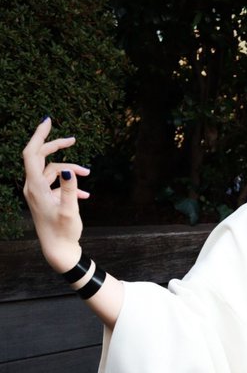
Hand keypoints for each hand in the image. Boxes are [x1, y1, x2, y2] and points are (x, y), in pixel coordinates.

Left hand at [23, 117, 90, 271]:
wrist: (59, 251)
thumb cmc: (64, 232)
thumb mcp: (70, 211)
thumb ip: (69, 189)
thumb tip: (69, 169)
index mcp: (35, 187)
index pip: (32, 153)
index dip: (39, 135)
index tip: (48, 121)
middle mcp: (33, 188)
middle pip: (41, 158)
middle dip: (57, 147)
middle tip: (73, 139)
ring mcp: (38, 193)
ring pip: (53, 171)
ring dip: (70, 170)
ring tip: (88, 174)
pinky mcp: (45, 199)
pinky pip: (56, 184)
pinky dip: (70, 184)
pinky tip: (86, 193)